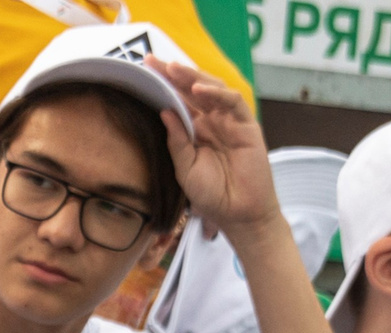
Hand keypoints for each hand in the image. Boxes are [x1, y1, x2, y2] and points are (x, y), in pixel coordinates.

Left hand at [155, 63, 280, 239]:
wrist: (238, 214)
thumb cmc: (212, 196)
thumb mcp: (185, 169)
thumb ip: (176, 141)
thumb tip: (164, 112)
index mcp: (195, 130)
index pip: (178, 101)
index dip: (163, 85)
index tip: (143, 71)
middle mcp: (212, 122)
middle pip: (192, 90)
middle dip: (173, 74)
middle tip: (152, 60)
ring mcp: (230, 122)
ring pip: (212, 90)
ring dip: (192, 77)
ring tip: (173, 68)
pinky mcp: (247, 126)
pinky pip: (232, 102)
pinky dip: (217, 93)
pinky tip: (199, 89)